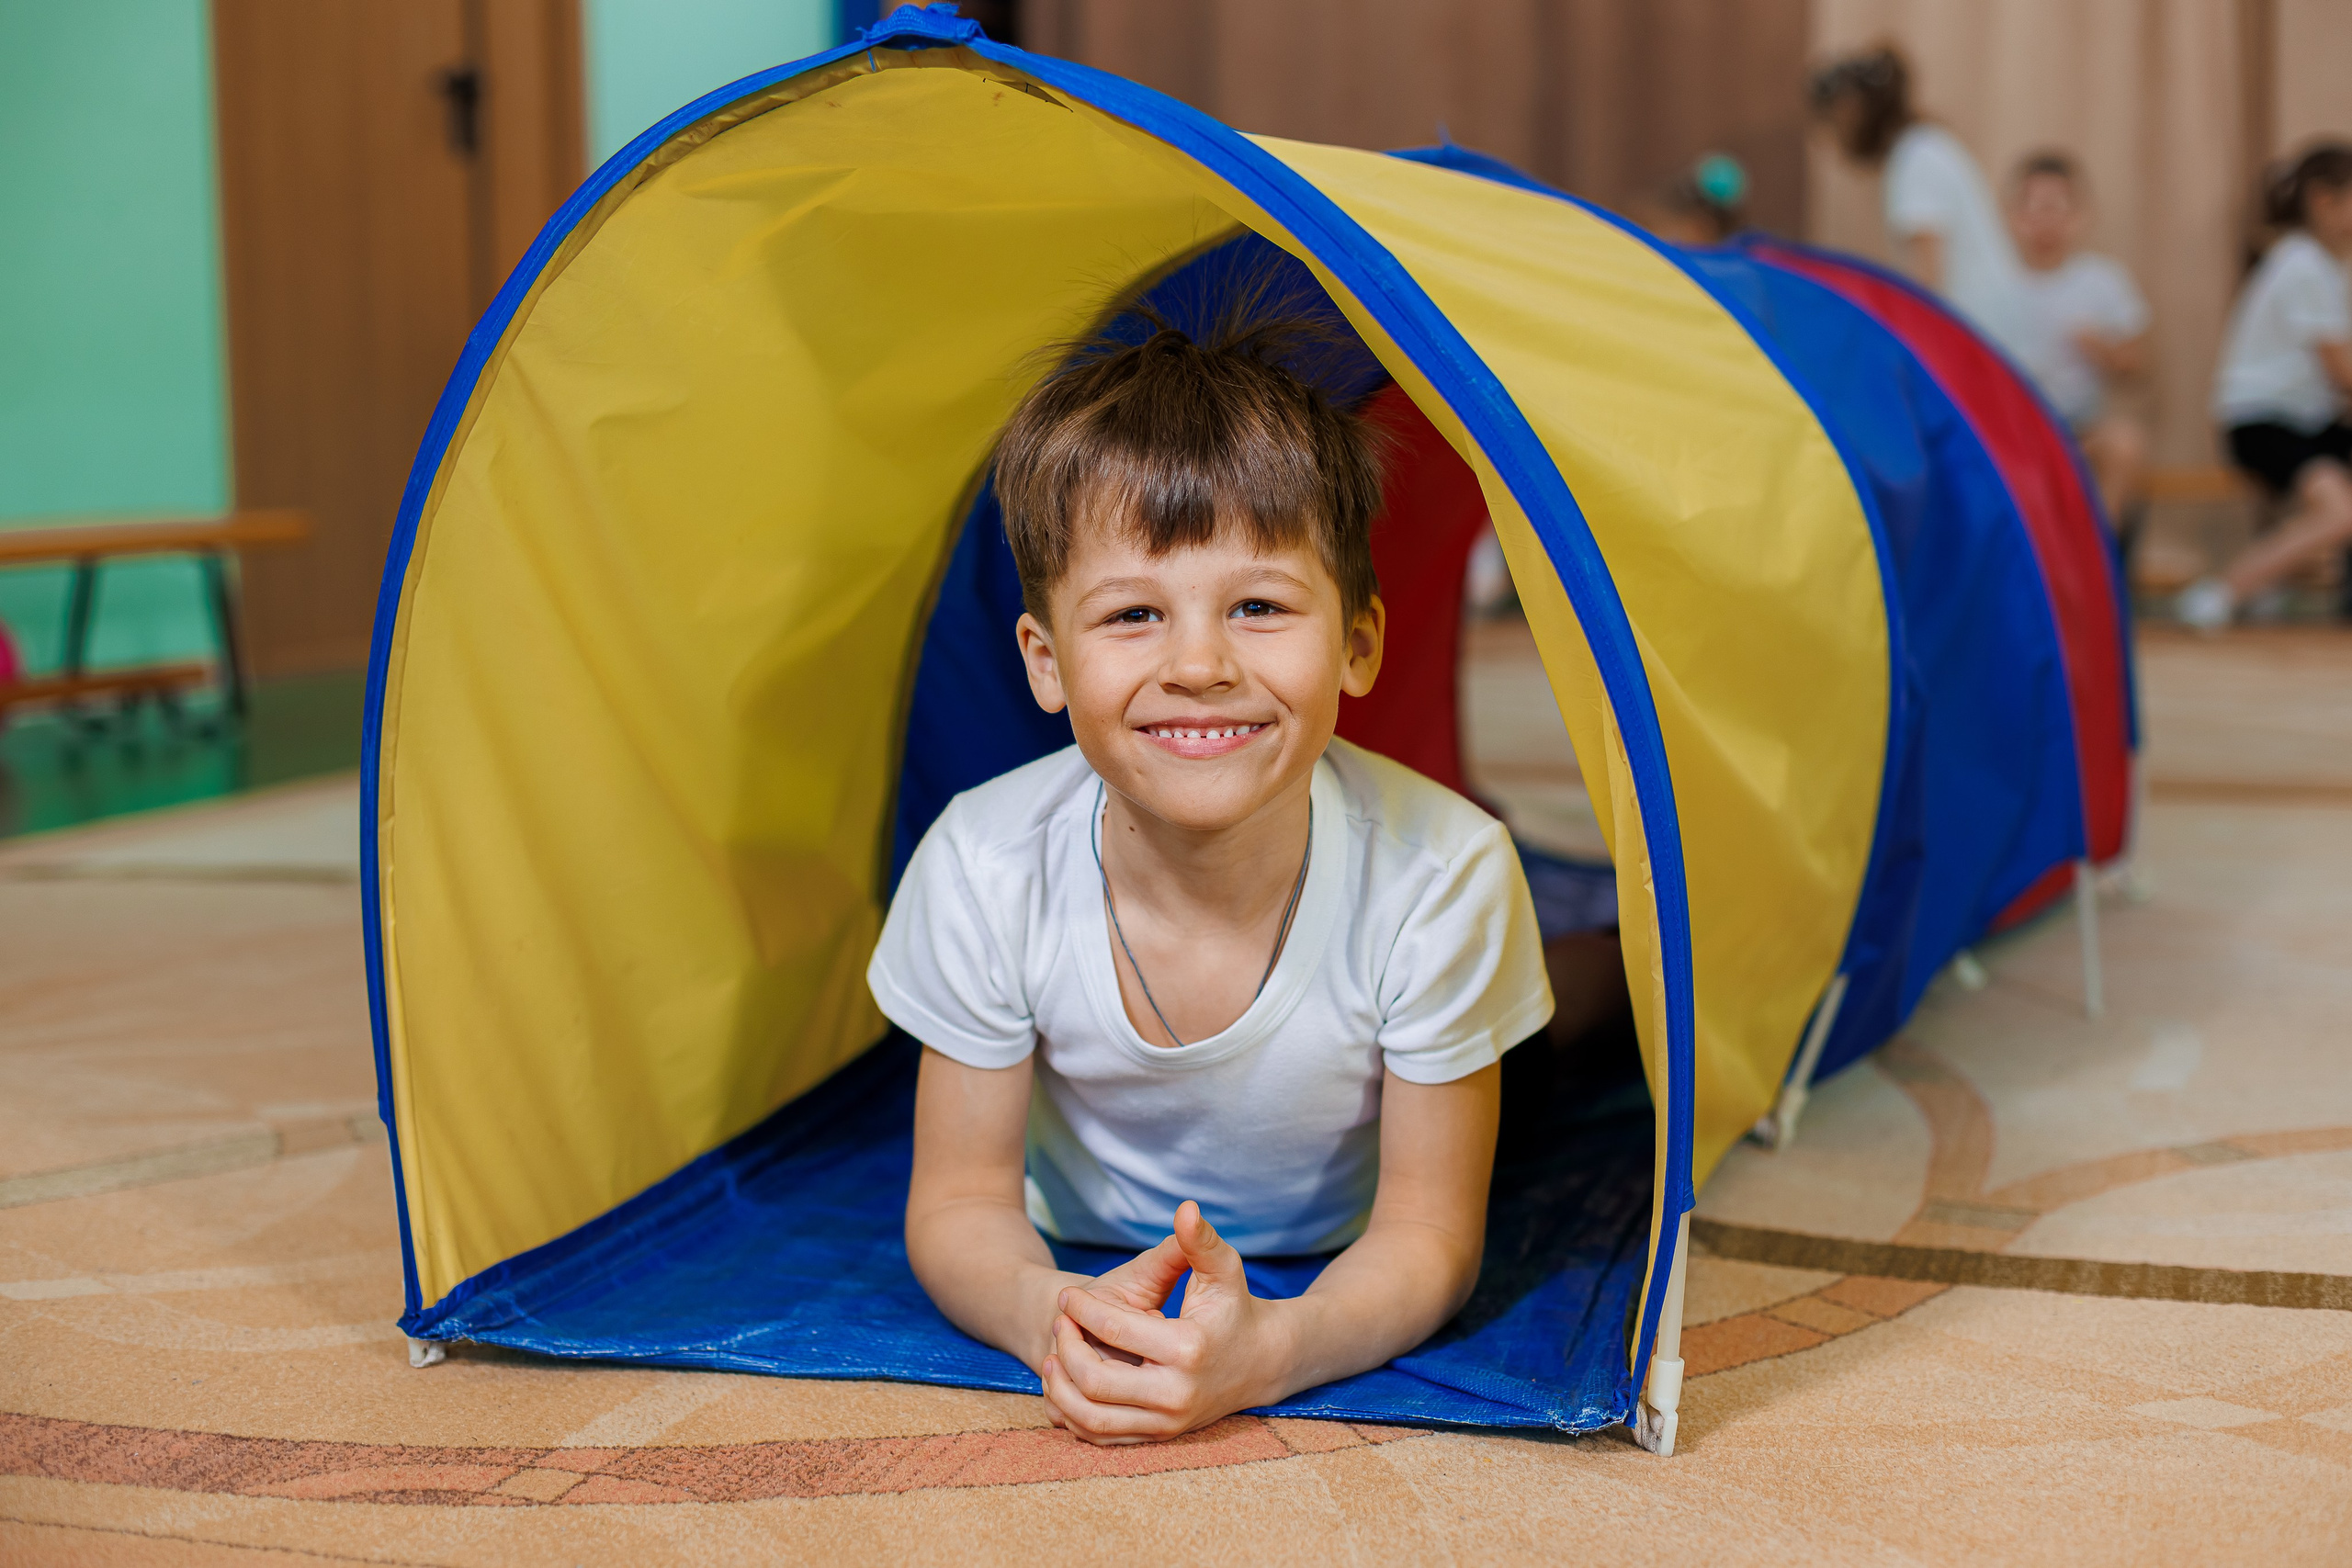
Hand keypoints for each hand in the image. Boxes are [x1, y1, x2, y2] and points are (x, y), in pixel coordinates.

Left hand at [1040, 1201, 1290, 1444]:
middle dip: (1067, 1349)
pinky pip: (1101, 1437)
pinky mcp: (1158, 1438)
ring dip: (1061, 1389)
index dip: (1083, 1309)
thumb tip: (1184, 1208)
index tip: (1068, 1294)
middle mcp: (1176, 1394)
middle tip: (1060, 1324)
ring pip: (1091, 1418)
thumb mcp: (1223, 1270)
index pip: (1117, 1330)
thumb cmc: (1234, 1308)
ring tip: (1053, 1357)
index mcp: (1188, 1349)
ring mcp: (1167, 1422)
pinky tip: (1068, 1385)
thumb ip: (1200, 1241)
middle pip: (1096, 1381)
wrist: (1260, 1363)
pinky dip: (1074, 1415)